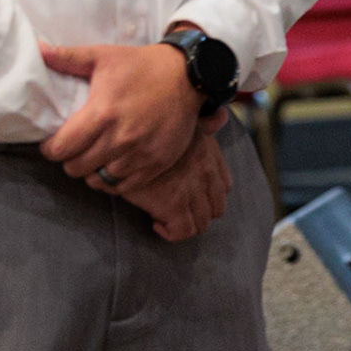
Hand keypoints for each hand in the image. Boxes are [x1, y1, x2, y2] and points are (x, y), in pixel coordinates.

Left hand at [38, 41, 198, 192]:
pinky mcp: (156, 164)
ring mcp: (140, 154)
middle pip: (76, 168)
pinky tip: (112, 164)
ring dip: (91, 170)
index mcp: (103, 113)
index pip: (62, 148)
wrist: (188, 76)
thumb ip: (67, 57)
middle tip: (74, 148)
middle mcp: (121, 138)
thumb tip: (37, 50)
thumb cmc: (141, 65)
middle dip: (69, 159)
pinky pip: (122, 187)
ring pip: (98, 180)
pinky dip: (112, 180)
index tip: (53, 142)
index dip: (51, 148)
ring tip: (93, 156)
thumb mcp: (103, 56)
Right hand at [123, 115, 234, 241]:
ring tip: (165, 217)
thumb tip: (222, 117)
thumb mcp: (182, 121)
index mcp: (209, 153)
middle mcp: (206, 172)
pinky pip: (182, 232)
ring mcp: (191, 190)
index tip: (192, 197)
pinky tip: (156, 223)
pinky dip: (171, 233)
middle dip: (199, 213)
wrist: (125, 141)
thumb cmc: (149, 130)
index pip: (224, 185)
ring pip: (201, 223)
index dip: (210, 196)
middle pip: (216, 208)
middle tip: (179, 211)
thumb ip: (205, 122)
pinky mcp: (172, 204)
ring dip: (185, 224)